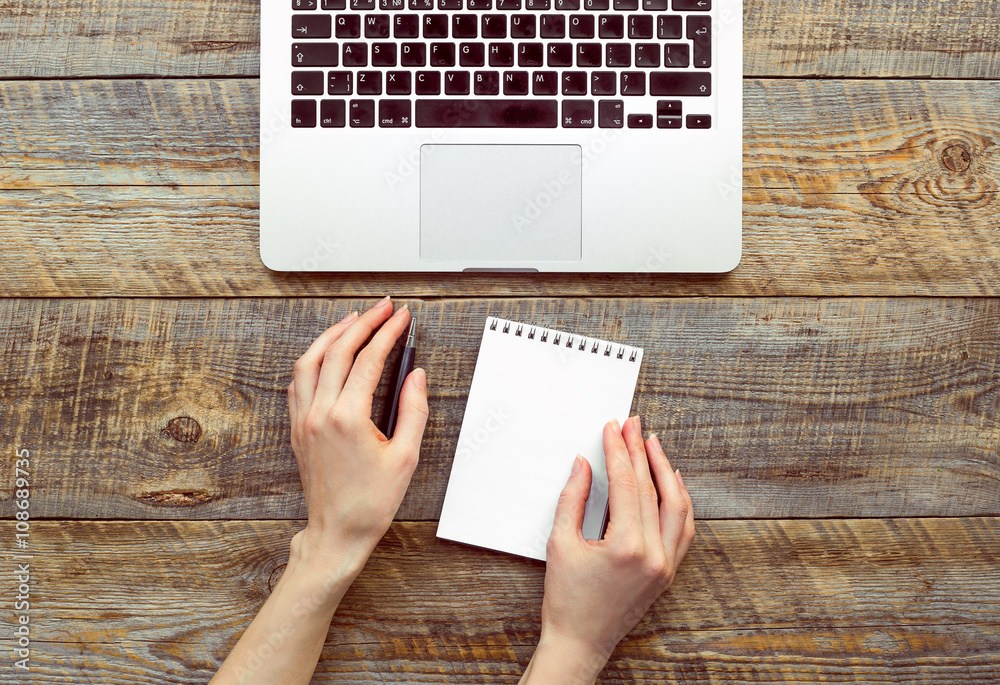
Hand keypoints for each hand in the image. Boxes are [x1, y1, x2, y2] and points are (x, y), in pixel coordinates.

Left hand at [286, 297, 428, 572]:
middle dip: (363, 323)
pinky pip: (298, 381)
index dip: (388, 333)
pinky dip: (313, 359)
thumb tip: (416, 375)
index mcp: (347, 418)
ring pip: (310, 361)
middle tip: (383, 308)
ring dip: (333, 335)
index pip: (369, 360)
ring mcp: (303, 420)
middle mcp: (319, 413)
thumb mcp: (405, 457)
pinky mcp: (297, 429)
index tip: (402, 318)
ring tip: (353, 320)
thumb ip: (414, 410)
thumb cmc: (370, 503)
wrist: (337, 533)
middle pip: (338, 351)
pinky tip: (326, 354)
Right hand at [522, 415, 694, 683]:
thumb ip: (573, 499)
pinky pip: (684, 528)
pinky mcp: (669, 572)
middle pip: (652, 489)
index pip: (627, 484)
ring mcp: (666, 564)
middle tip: (632, 424)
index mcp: (626, 546)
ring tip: (653, 444)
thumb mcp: (561, 544)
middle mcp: (654, 554)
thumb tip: (583, 464)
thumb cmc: (566, 600)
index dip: (618, 451)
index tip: (612, 428)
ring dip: (665, 471)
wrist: (580, 642)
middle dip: (640, 452)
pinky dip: (680, 501)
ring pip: (677, 506)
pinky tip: (672, 482)